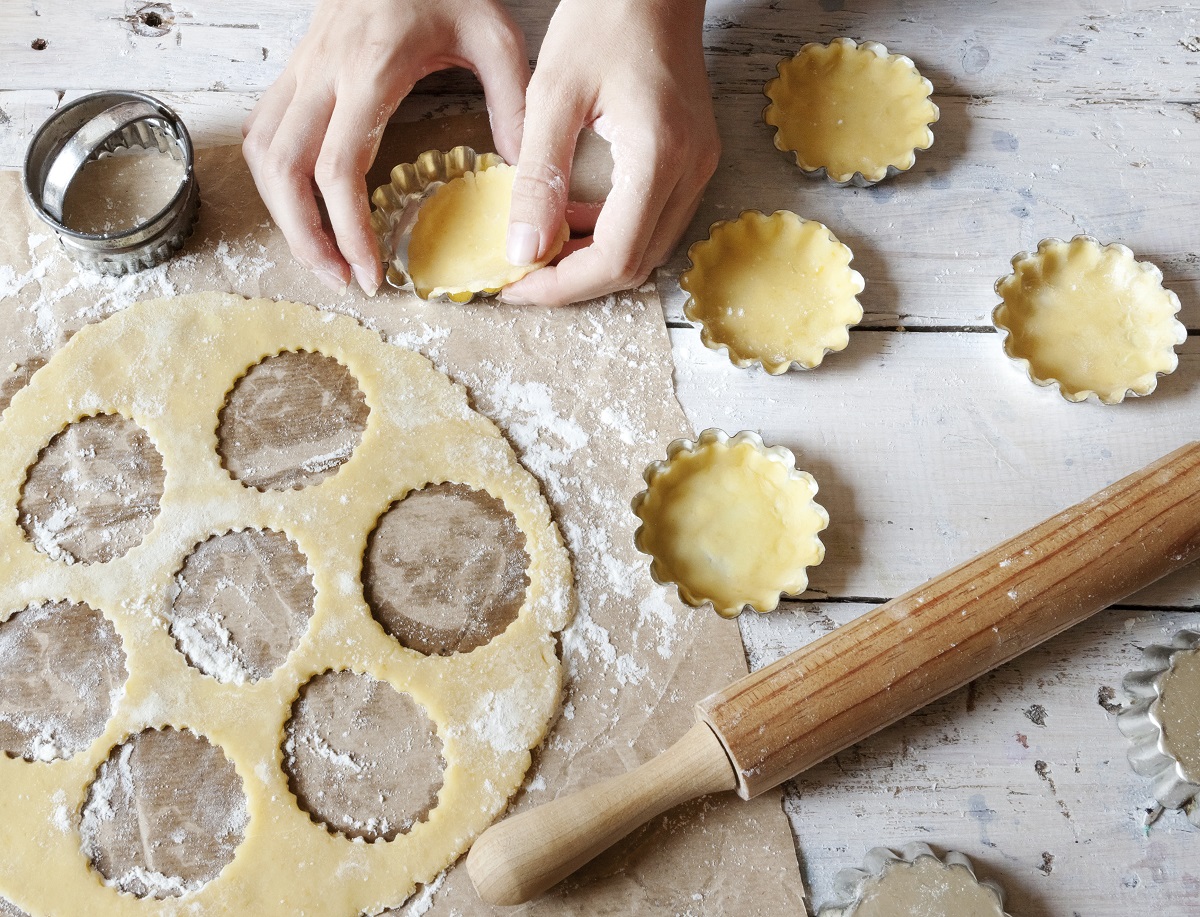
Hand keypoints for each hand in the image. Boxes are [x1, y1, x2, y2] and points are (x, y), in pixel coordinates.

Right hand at [243, 0, 528, 294]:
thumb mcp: (494, 34)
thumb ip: (510, 104)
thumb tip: (516, 176)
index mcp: (370, 67)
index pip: (337, 167)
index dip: (347, 231)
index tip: (372, 273)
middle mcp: (323, 70)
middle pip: (283, 171)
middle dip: (305, 237)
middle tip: (341, 279)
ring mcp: (302, 66)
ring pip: (262, 153)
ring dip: (282, 213)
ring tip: (321, 255)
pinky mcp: (296, 66)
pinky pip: (264, 129)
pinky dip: (273, 177)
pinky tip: (300, 205)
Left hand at [501, 0, 718, 306]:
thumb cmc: (605, 17)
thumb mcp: (554, 93)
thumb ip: (539, 177)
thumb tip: (523, 250)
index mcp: (659, 156)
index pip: (615, 257)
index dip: (562, 285)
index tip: (515, 285)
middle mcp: (691, 171)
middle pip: (635, 265)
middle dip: (574, 281)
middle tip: (520, 274)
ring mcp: (699, 167)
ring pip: (647, 250)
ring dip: (592, 260)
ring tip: (539, 248)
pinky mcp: (693, 160)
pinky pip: (653, 221)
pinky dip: (610, 234)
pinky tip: (571, 218)